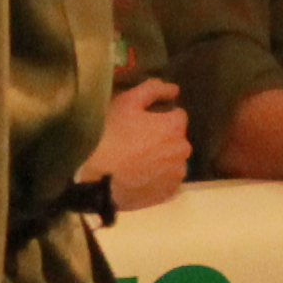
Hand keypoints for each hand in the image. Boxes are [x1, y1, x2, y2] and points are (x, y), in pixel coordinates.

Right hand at [81, 81, 186, 210]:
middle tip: (136, 141)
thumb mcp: (126, 102)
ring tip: (136, 161)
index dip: (159, 116)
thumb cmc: (111, 135)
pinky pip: (167, 180)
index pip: (177, 114)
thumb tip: (174, 89)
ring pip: (172, 159)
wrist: (99, 179)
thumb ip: (153, 90)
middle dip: (162, 137)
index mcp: (175, 126)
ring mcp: (177, 173)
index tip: (141, 121)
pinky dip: (158, 177)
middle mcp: (183, 149)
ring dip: (161, 157)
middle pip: (176, 138)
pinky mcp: (169, 193)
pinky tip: (139, 176)